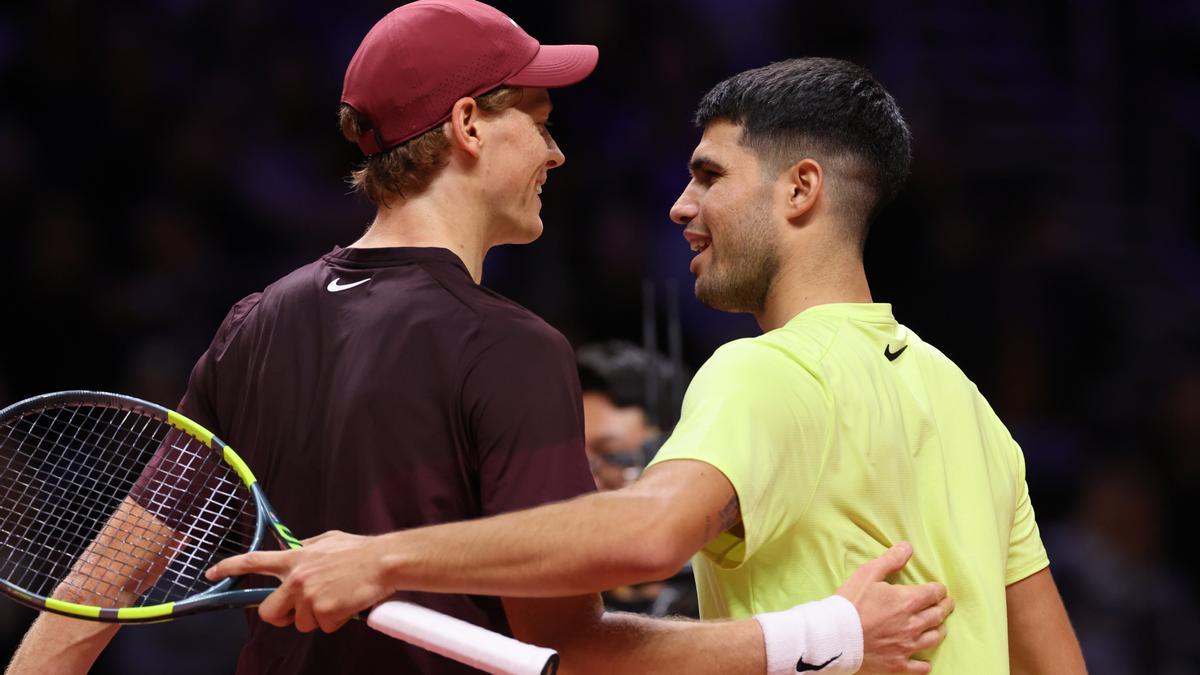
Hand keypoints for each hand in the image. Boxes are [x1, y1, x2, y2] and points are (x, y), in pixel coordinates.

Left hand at [205, 530, 393, 633]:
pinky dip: (336, 621)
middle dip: (281, 616)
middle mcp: (297, 578)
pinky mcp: (324, 612)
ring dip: (319, 616)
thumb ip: (306, 549)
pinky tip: (348, 604)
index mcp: (296, 558)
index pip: (253, 560)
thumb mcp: (328, 540)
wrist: (385, 561)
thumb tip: (294, 552)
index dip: (229, 567)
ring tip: (338, 598)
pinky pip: (324, 627)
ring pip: (302, 622)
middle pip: (268, 612)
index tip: (211, 573)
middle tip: (300, 610)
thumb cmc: (361, 551)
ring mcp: (309, 596)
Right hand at [836, 542, 952, 673]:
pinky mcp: (898, 664)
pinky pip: (920, 667)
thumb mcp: (867, 574)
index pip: (934, 593)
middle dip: (944, 607)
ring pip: (934, 639)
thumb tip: (908, 547)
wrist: (835, 636)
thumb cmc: (850, 603)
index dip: (939, 590)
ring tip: (939, 627)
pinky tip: (925, 661)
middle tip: (946, 605)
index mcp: (908, 601)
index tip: (940, 589)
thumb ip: (890, 560)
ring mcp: (907, 646)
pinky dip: (925, 664)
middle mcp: (913, 624)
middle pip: (938, 615)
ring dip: (939, 631)